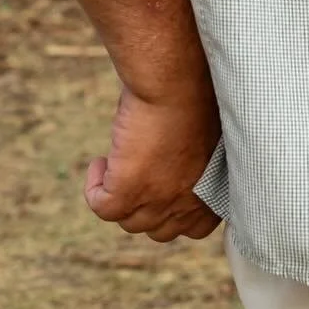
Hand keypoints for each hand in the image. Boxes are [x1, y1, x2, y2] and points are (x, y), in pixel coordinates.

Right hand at [85, 80, 221, 241]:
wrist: (178, 79)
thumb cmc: (197, 94)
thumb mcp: (205, 138)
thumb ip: (195, 164)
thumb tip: (172, 169)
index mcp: (214, 189)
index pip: (196, 228)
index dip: (176, 212)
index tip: (163, 191)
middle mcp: (188, 203)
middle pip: (158, 229)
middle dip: (146, 205)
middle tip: (137, 173)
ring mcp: (158, 201)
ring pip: (128, 220)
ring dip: (119, 194)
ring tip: (118, 159)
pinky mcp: (127, 192)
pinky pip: (102, 207)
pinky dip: (95, 188)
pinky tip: (100, 162)